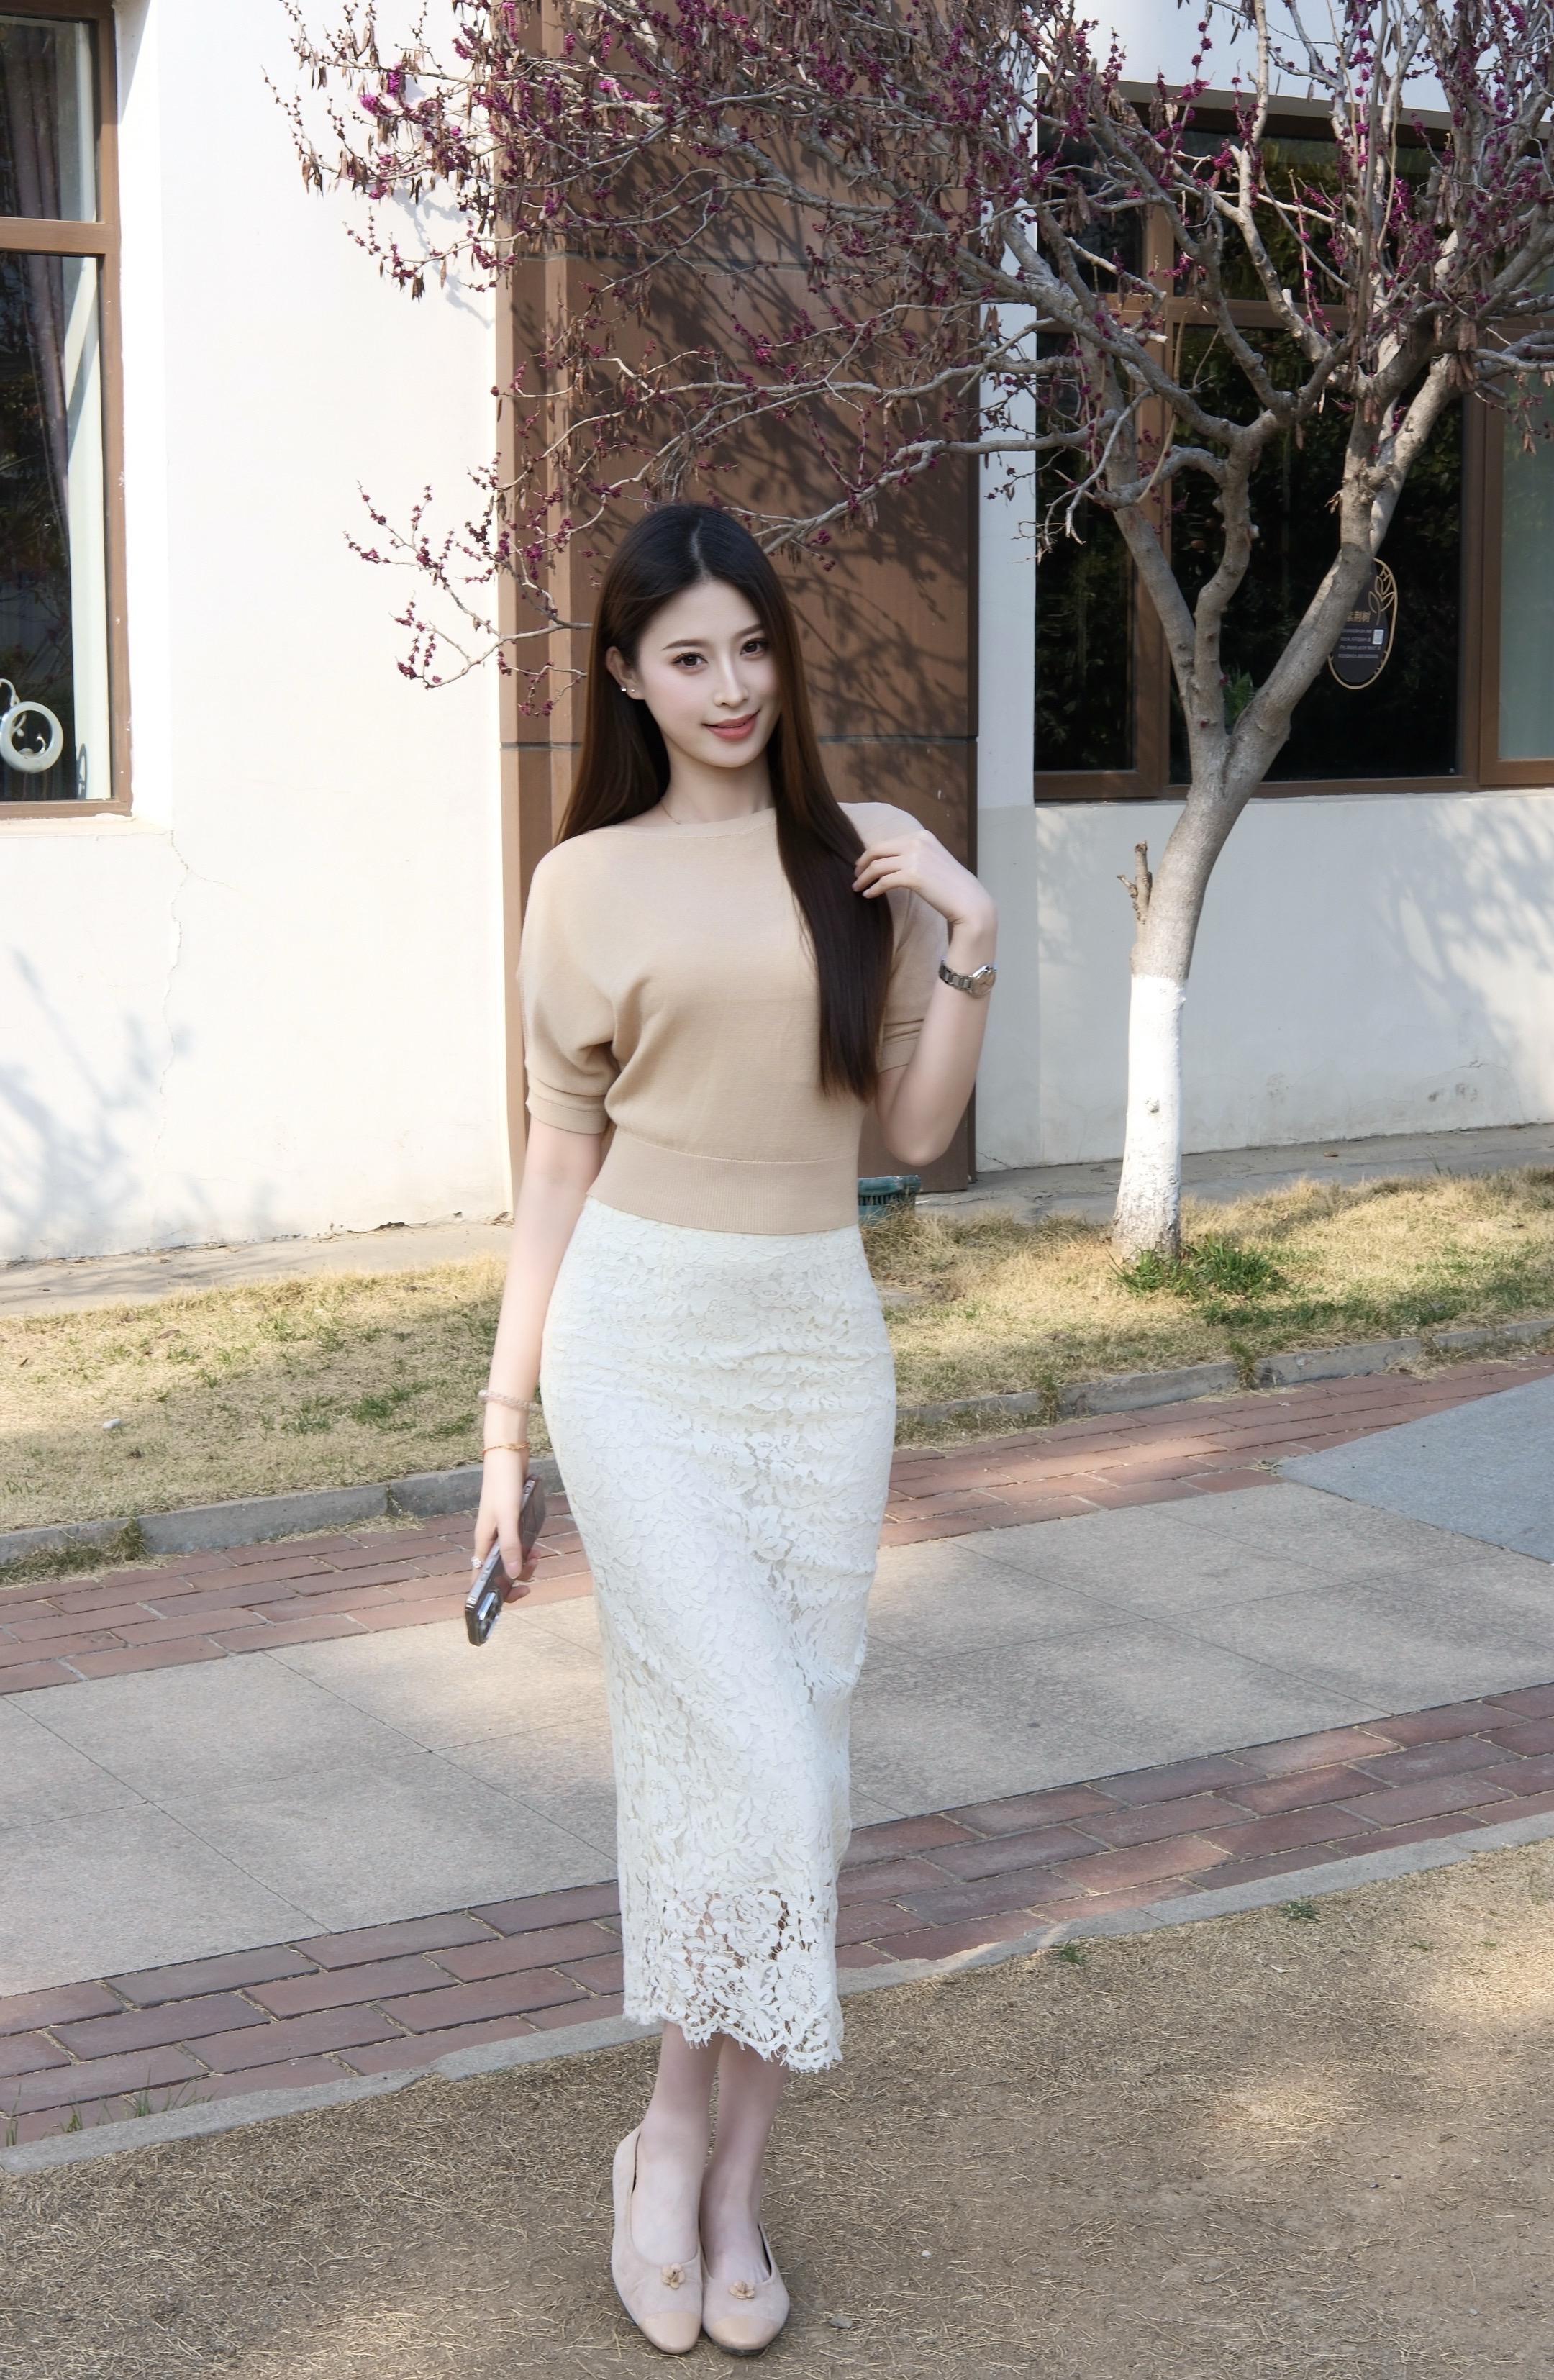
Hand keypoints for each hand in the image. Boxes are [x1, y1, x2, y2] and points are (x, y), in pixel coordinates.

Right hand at [472, 1448, 537, 1598]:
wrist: (508, 1457)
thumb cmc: (503, 1486)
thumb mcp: (508, 1518)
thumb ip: (510, 1546)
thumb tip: (513, 1575)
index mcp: (482, 1543)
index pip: (479, 1580)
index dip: (491, 1595)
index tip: (511, 1598)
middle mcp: (489, 1541)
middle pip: (499, 1573)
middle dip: (516, 1579)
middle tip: (533, 1571)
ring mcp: (501, 1533)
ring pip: (511, 1560)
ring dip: (525, 1564)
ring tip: (537, 1556)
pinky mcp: (512, 1524)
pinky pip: (519, 1546)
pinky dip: (528, 1550)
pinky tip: (536, 1545)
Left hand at [852, 812, 995, 947]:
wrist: (969, 901)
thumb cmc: (951, 886)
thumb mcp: (933, 861)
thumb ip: (914, 856)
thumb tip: (890, 861)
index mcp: (921, 836)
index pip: (887, 842)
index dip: (870, 854)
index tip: (863, 865)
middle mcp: (917, 841)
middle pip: (876, 849)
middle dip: (862, 864)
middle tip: (855, 876)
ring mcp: (915, 857)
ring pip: (877, 866)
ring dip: (863, 878)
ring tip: (858, 888)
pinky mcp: (913, 875)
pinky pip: (883, 881)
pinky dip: (873, 889)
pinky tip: (869, 895)